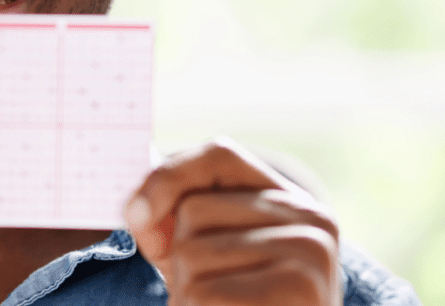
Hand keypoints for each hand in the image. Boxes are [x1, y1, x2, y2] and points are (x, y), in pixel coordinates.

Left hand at [125, 137, 340, 305]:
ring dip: (185, 293)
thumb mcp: (207, 257)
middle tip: (211, 293)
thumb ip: (173, 218)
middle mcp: (310, 217)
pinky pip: (206, 293)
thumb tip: (138, 211)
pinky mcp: (300, 289)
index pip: (218, 152)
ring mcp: (311, 253)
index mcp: (290, 200)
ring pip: (192, 254)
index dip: (168, 176)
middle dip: (179, 257)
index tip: (133, 216)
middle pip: (194, 212)